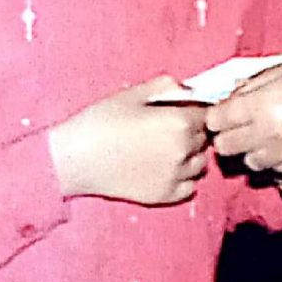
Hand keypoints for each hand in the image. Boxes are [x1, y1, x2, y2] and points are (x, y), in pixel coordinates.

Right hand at [49, 76, 211, 205]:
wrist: (74, 159)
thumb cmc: (101, 121)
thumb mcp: (133, 94)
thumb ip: (167, 86)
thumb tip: (189, 89)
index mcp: (180, 122)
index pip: (207, 114)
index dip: (194, 110)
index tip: (180, 111)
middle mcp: (185, 150)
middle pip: (205, 138)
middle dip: (193, 131)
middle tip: (166, 129)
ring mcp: (177, 176)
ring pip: (200, 163)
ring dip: (190, 155)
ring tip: (165, 150)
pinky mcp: (166, 196)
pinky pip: (191, 187)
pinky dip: (183, 178)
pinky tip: (163, 169)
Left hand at [206, 39, 281, 175]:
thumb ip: (258, 81)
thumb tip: (236, 92)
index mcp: (260, 105)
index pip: (216, 119)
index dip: (218, 111)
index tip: (227, 106)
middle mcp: (268, 135)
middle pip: (226, 147)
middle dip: (229, 133)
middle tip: (242, 120)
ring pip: (250, 164)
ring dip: (252, 149)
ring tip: (267, 132)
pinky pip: (277, 172)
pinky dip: (275, 160)